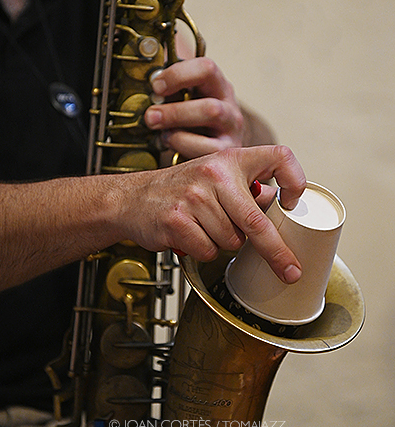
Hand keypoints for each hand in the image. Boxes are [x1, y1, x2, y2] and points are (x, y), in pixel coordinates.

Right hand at [120, 145, 305, 283]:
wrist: (131, 198)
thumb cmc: (178, 188)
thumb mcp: (214, 175)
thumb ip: (246, 186)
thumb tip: (279, 201)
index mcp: (230, 159)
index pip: (278, 156)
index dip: (295, 179)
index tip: (293, 203)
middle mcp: (214, 174)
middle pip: (257, 220)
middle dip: (276, 252)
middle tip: (290, 270)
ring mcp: (194, 197)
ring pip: (232, 240)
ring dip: (224, 243)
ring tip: (205, 227)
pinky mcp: (177, 220)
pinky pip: (209, 250)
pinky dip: (204, 250)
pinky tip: (191, 235)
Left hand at [144, 57, 244, 157]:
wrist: (208, 146)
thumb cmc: (191, 120)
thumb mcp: (181, 100)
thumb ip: (167, 91)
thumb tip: (144, 86)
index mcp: (216, 85)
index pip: (206, 68)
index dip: (178, 75)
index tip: (155, 86)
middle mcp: (229, 105)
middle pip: (210, 102)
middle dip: (174, 110)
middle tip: (151, 116)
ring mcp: (231, 129)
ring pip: (211, 117)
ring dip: (178, 124)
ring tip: (160, 131)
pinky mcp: (226, 150)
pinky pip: (206, 147)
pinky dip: (182, 144)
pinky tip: (170, 142)